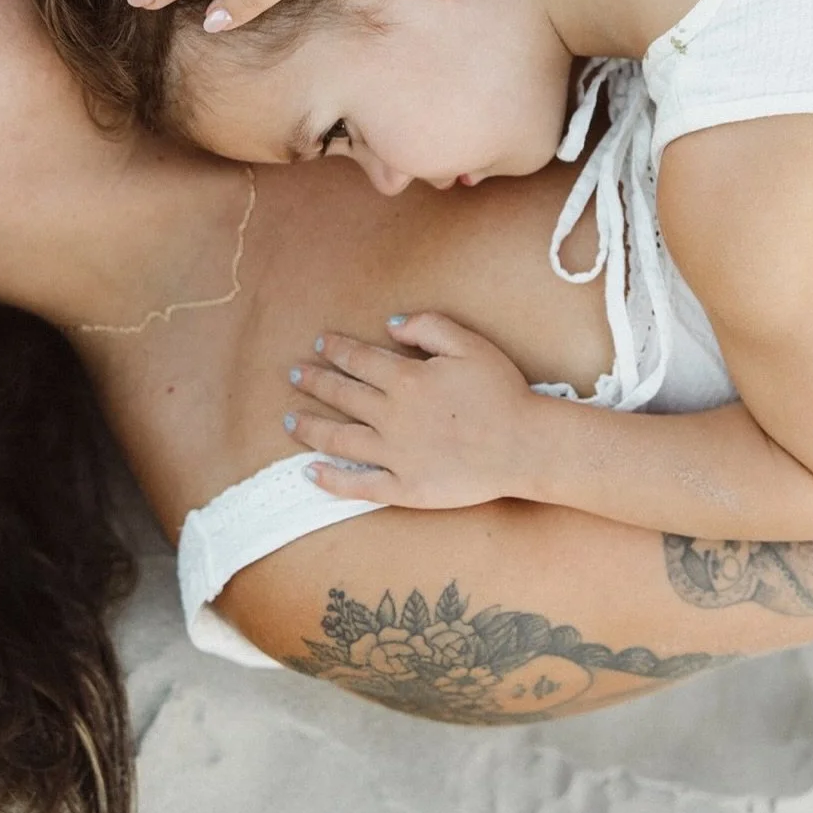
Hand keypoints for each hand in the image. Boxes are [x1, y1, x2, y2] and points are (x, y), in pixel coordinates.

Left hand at [283, 312, 540, 507]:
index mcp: (407, 379)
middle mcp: (392, 416)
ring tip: (288, 420)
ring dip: (309, 428)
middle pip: (342, 395)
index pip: (359, 359)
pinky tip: (310, 471)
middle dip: (314, 381)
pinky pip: (358, 485)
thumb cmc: (501, 392)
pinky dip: (330, 480)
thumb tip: (391, 324)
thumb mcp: (470, 344)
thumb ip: (429, 327)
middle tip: (293, 374)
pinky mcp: (403, 488)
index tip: (320, 343)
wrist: (524, 446)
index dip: (336, 349)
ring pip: (338, 439)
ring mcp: (395, 455)